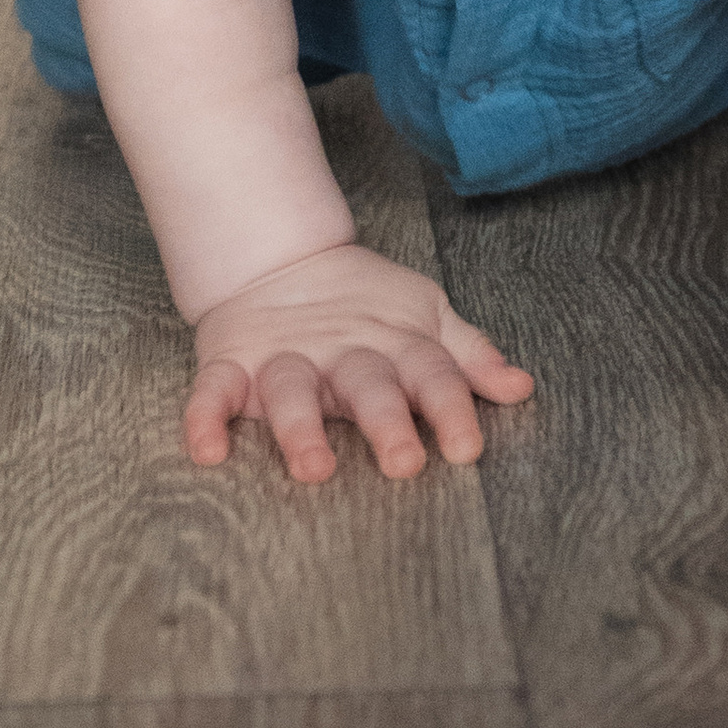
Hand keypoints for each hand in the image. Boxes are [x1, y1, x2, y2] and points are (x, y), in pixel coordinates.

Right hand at [185, 243, 533, 482]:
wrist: (278, 260)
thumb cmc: (366, 310)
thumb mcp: (425, 323)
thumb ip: (468, 358)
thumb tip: (522, 388)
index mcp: (393, 346)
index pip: (431, 375)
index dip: (451, 409)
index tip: (467, 449)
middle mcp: (341, 355)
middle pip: (367, 385)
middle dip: (386, 422)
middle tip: (405, 462)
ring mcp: (285, 358)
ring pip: (293, 391)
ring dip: (301, 428)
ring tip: (314, 468)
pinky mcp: (232, 363)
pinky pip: (214, 391)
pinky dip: (205, 416)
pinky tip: (206, 450)